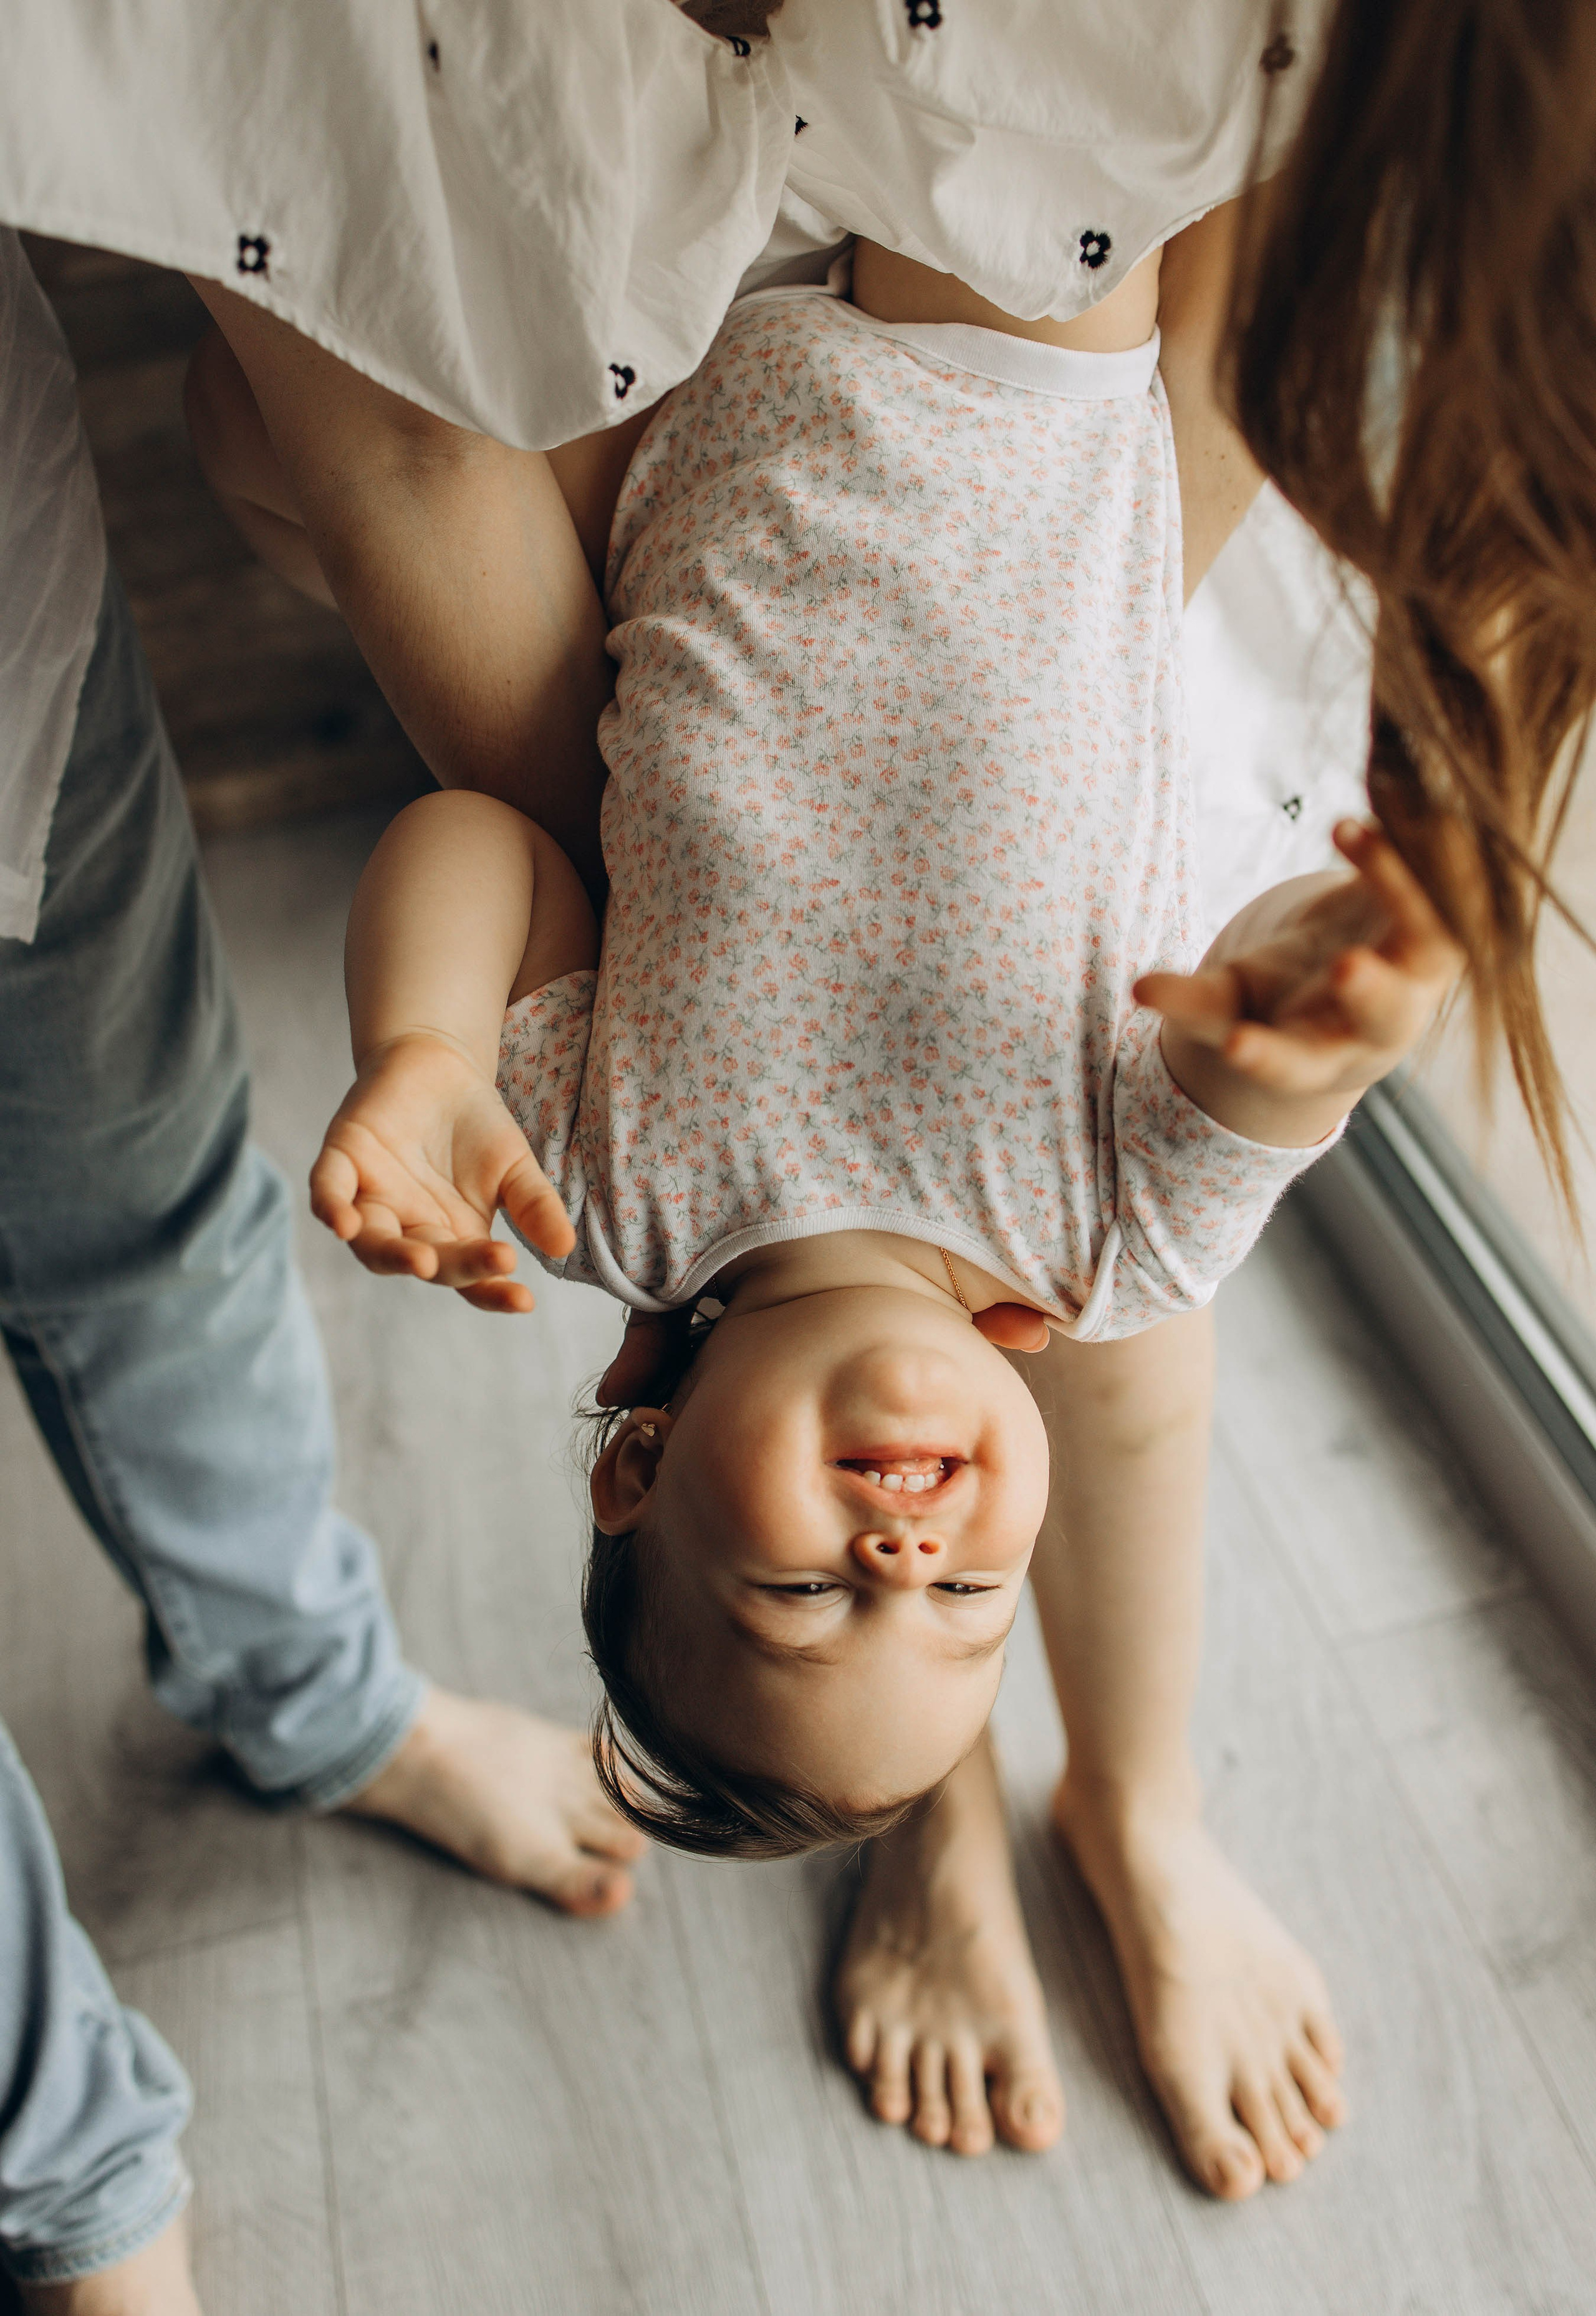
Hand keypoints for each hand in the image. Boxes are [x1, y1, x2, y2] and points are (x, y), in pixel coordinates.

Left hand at [309, 1031, 573, 1312]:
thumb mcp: (515, 1168)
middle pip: (426, 1261)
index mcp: (451, 1237)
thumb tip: (564, 1247)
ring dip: (392, 1255)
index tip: (524, 1300)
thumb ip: (534, 1206)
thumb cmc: (476, 1126)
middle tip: (494, 1260)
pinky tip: (341, 1222)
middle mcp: (408, 1227)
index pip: (470, 1279)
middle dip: (457, 1265)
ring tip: (423, 1261)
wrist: (438, 1066)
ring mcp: (372, 1197)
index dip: (493, 1293)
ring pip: (371, 1242)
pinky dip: (331, 1207)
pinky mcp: (342, 1161)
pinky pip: (328, 1191)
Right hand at [1135, 819, 1462, 1144]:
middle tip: (1347, 966)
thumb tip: (1139, 989)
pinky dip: (1432, 846)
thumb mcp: (1231, 1004)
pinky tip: (1405, 800)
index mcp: (1321, 1053)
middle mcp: (1384, 1020)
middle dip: (1371, 993)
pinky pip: (1453, 884)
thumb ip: (1191, 1002)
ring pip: (1432, 938)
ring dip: (1400, 886)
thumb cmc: (1281, 996)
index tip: (1235, 1044)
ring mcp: (1426, 972)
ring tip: (1350, 832)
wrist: (1363, 965)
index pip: (1293, 1064)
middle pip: (1387, 1015)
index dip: (1265, 1057)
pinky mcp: (1451, 919)